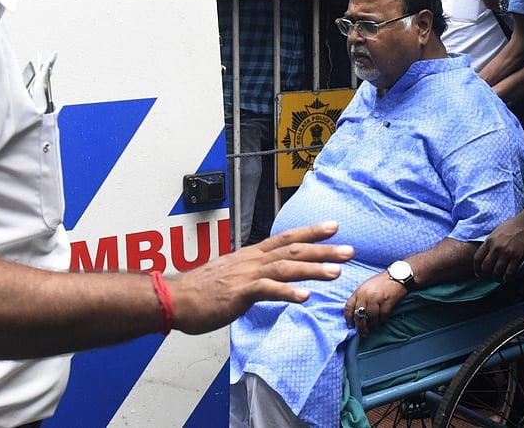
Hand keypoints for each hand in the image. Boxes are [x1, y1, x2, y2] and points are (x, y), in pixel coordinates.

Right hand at [167, 221, 353, 334]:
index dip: (311, 232)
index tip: (334, 226)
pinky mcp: (239, 293)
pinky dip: (287, 292)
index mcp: (251, 255)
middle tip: (349, 250)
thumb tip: (266, 279)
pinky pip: (267, 290)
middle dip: (324, 249)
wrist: (173, 298)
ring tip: (336, 272)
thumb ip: (252, 275)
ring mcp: (246, 275)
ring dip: (313, 269)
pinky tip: (305, 297)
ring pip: (286, 267)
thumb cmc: (199, 291)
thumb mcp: (231, 276)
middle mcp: (252, 260)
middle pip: (293, 249)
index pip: (286, 238)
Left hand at [344, 272, 406, 337]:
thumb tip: (357, 313)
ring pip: (371, 317)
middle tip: (363, 333)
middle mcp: (365, 295)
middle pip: (359, 315)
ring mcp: (376, 298)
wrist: (398, 275)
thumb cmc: (381, 282)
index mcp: (359, 291)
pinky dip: (382, 320)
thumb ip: (360, 298)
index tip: (351, 326)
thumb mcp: (366, 287)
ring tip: (374, 328)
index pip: (349, 306)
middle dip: (361, 326)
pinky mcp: (387, 301)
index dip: (348, 318)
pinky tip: (382, 321)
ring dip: (373, 325)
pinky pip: (383, 315)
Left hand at [473, 211, 523, 281]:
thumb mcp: (497, 232)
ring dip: (497, 278)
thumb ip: (491, 242)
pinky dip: (509, 277)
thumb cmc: (514, 225)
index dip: (476, 269)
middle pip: (485, 267)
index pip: (477, 258)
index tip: (478, 274)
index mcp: (489, 241)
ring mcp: (506, 253)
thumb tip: (487, 253)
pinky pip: (510, 272)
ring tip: (499, 279)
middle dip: (485, 276)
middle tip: (488, 279)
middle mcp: (496, 248)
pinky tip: (509, 277)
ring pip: (497, 272)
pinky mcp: (518, 257)